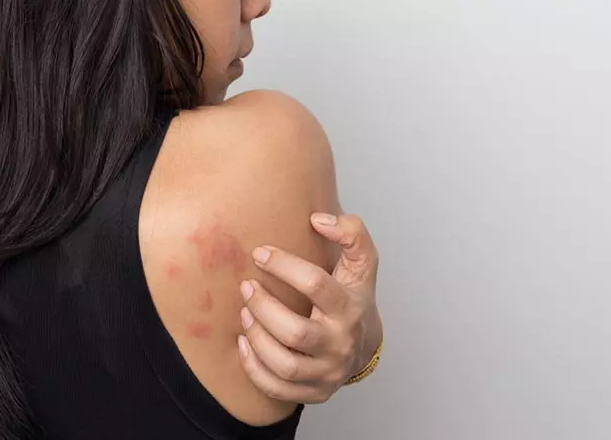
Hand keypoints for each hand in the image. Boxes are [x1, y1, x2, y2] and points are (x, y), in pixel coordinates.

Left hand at [237, 213, 382, 403]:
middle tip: (246, 287)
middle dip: (263, 307)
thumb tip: (319, 219)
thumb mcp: (362, 263)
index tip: (260, 253)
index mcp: (349, 308)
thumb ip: (351, 232)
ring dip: (257, 338)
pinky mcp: (315, 392)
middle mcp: (340, 343)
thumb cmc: (354, 298)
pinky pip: (278, 388)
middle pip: (295, 332)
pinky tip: (245, 343)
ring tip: (245, 314)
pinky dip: (254, 368)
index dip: (284, 266)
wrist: (366, 344)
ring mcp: (327, 372)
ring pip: (284, 364)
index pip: (315, 284)